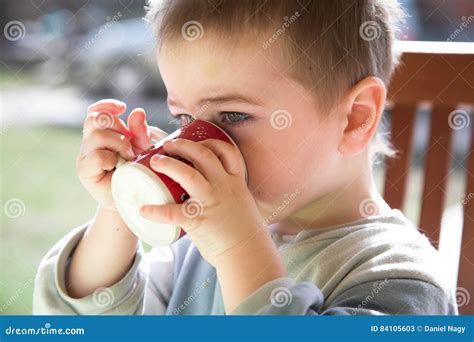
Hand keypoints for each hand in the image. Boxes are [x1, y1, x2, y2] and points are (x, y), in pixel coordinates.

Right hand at [77, 99, 167, 209]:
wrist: (132, 200)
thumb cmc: (137, 172)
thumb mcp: (143, 149)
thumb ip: (140, 132)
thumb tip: (137, 111)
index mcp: (101, 134)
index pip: (96, 111)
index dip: (106, 105)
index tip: (122, 108)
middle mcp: (89, 142)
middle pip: (97, 119)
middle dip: (119, 129)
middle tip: (131, 147)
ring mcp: (85, 156)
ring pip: (98, 135)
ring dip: (119, 144)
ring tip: (128, 158)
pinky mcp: (85, 171)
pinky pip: (97, 156)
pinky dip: (112, 159)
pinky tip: (119, 168)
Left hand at [139, 138, 265, 265]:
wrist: (248, 254)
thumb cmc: (244, 231)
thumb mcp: (241, 203)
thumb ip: (226, 194)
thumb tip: (208, 192)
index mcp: (235, 182)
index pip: (227, 152)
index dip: (211, 142)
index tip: (198, 141)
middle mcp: (224, 187)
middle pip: (203, 155)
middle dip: (183, 145)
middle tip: (169, 145)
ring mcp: (211, 202)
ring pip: (188, 174)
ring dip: (168, 164)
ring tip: (156, 161)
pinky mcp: (199, 221)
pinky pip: (173, 213)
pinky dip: (156, 211)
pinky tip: (144, 210)